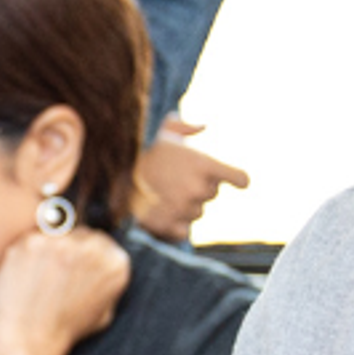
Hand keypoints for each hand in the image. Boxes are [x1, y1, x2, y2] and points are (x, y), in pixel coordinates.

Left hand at [0, 224, 129, 354]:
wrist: (29, 343)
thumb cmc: (64, 331)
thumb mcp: (104, 311)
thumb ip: (108, 282)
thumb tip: (103, 260)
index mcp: (117, 263)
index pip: (100, 241)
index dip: (82, 256)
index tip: (70, 270)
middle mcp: (93, 247)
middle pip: (78, 232)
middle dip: (65, 249)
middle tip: (51, 276)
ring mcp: (61, 242)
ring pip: (53, 232)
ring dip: (45, 249)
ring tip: (37, 279)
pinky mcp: (32, 241)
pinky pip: (29, 238)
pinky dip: (24, 254)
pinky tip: (23, 276)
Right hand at [131, 122, 246, 241]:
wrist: (113, 178)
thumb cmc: (141, 151)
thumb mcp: (162, 130)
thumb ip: (184, 125)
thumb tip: (203, 126)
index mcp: (203, 164)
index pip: (240, 179)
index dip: (238, 179)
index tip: (236, 181)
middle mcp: (198, 189)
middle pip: (212, 194)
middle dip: (200, 187)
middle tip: (177, 178)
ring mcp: (185, 209)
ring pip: (197, 211)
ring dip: (187, 204)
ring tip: (165, 192)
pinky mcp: (171, 226)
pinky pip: (184, 229)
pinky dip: (176, 223)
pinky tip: (161, 210)